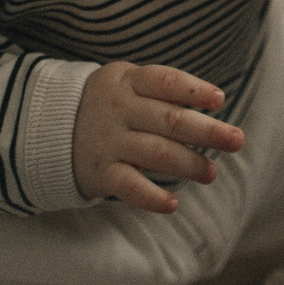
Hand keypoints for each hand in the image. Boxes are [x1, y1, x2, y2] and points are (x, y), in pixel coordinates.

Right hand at [73, 61, 243, 211]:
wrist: (47, 127)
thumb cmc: (110, 103)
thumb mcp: (128, 84)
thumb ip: (165, 93)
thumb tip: (214, 111)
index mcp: (129, 80)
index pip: (165, 81)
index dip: (194, 90)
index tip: (220, 100)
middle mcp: (118, 109)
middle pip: (170, 120)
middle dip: (207, 131)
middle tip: (236, 141)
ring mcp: (108, 141)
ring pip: (156, 153)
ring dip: (189, 164)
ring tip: (211, 173)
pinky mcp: (100, 172)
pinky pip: (129, 186)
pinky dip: (152, 197)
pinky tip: (173, 204)